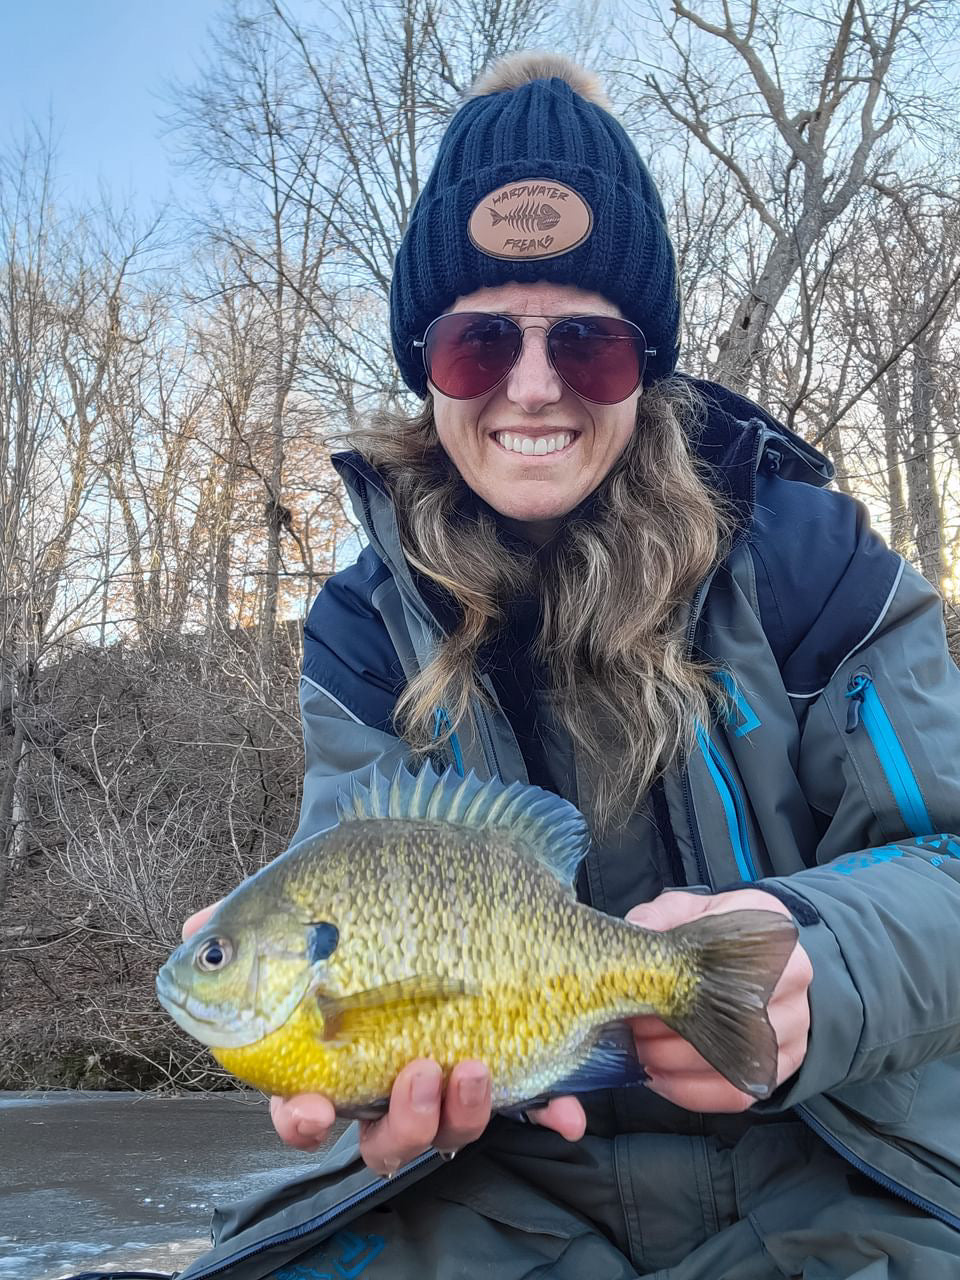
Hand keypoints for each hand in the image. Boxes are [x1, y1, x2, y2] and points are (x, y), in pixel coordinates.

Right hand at [181, 904, 585, 1172]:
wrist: (423, 848)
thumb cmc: (355, 879)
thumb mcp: (307, 886)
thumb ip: (250, 914)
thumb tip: (195, 929)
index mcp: (332, 1050)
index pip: (305, 1107)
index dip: (305, 1119)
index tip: (314, 1106)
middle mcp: (387, 1072)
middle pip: (383, 1136)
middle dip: (402, 1124)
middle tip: (420, 1074)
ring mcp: (447, 1066)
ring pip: (449, 1126)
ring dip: (464, 1114)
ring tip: (476, 1066)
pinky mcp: (506, 1050)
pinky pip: (530, 1100)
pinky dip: (549, 1113)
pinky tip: (567, 1115)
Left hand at [626, 888, 811, 1112]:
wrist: (762, 961)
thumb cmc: (719, 932)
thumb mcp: (692, 910)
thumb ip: (663, 917)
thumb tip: (634, 928)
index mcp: (769, 929)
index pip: (725, 957)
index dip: (676, 980)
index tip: (640, 990)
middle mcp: (792, 977)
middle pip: (727, 1017)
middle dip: (668, 1029)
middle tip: (631, 1029)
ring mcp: (795, 1023)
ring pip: (730, 1060)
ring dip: (675, 1063)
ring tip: (640, 1051)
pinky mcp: (785, 1062)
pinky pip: (738, 1092)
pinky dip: (691, 1091)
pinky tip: (660, 1077)